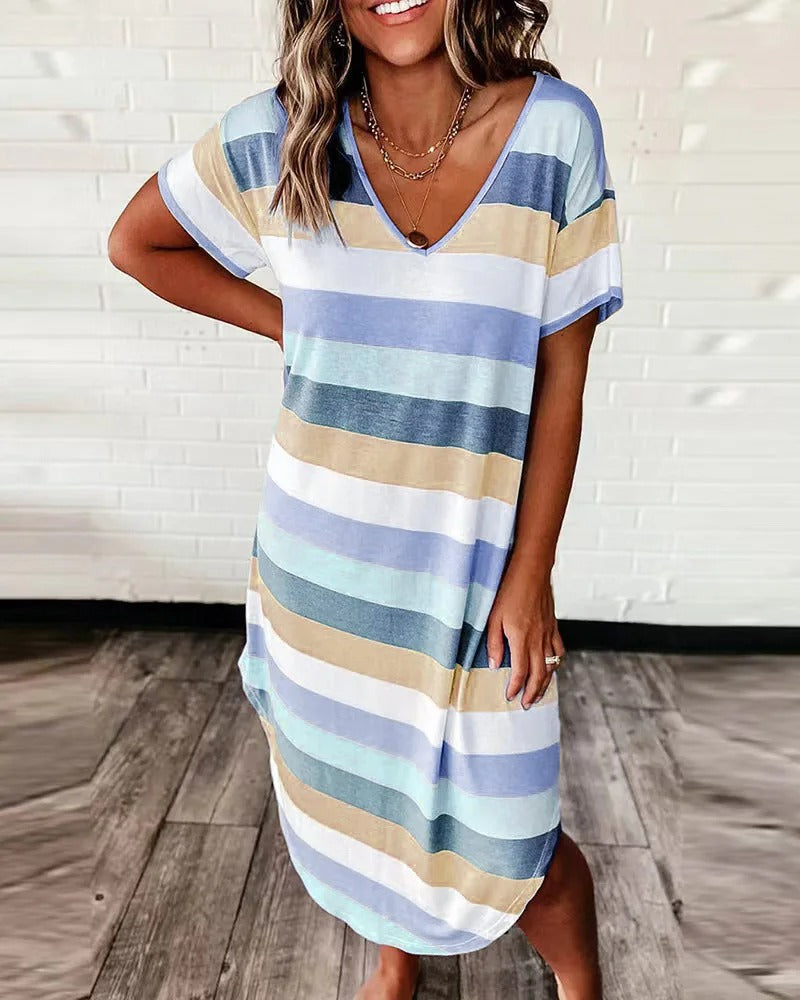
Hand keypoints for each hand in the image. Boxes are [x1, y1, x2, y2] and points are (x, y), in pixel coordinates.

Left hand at [485, 560, 565, 709]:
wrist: (531, 571)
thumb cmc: (509, 591)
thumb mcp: (493, 617)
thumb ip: (493, 643)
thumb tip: (494, 666)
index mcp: (521, 639)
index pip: (520, 672)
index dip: (515, 687)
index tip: (510, 697)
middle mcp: (538, 640)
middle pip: (539, 675)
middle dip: (533, 693)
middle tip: (526, 706)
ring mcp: (548, 634)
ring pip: (551, 666)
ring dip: (545, 683)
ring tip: (538, 695)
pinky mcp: (553, 626)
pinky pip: (559, 651)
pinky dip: (556, 664)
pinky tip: (551, 668)